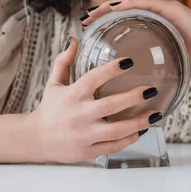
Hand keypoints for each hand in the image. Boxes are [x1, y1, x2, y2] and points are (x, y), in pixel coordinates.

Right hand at [28, 37, 162, 163]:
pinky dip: (128, 139)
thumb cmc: (49, 109)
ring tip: (155, 114)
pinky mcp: (88, 151)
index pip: (92, 79)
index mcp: (72, 96)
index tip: (129, 62)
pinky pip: (112, 146)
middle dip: (132, 98)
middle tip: (151, 90)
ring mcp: (84, 135)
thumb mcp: (53, 84)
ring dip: (138, 122)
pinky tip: (141, 131)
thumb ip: (64, 62)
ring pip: (115, 130)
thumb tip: (74, 40)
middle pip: (109, 106)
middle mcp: (79, 115)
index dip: (111, 70)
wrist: (35, 139)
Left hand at [82, 0, 190, 66]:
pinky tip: (112, 10)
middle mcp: (153, 11)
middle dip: (101, 13)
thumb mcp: (165, 57)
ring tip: (92, 14)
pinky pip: (142, 4)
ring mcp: (160, 6)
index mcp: (151, 21)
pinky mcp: (167, 7)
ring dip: (108, 8)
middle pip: (121, 8)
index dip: (105, 21)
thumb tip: (138, 81)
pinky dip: (126, 6)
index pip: (123, 17)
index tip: (89, 28)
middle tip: (84, 20)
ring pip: (128, 3)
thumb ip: (152, 61)